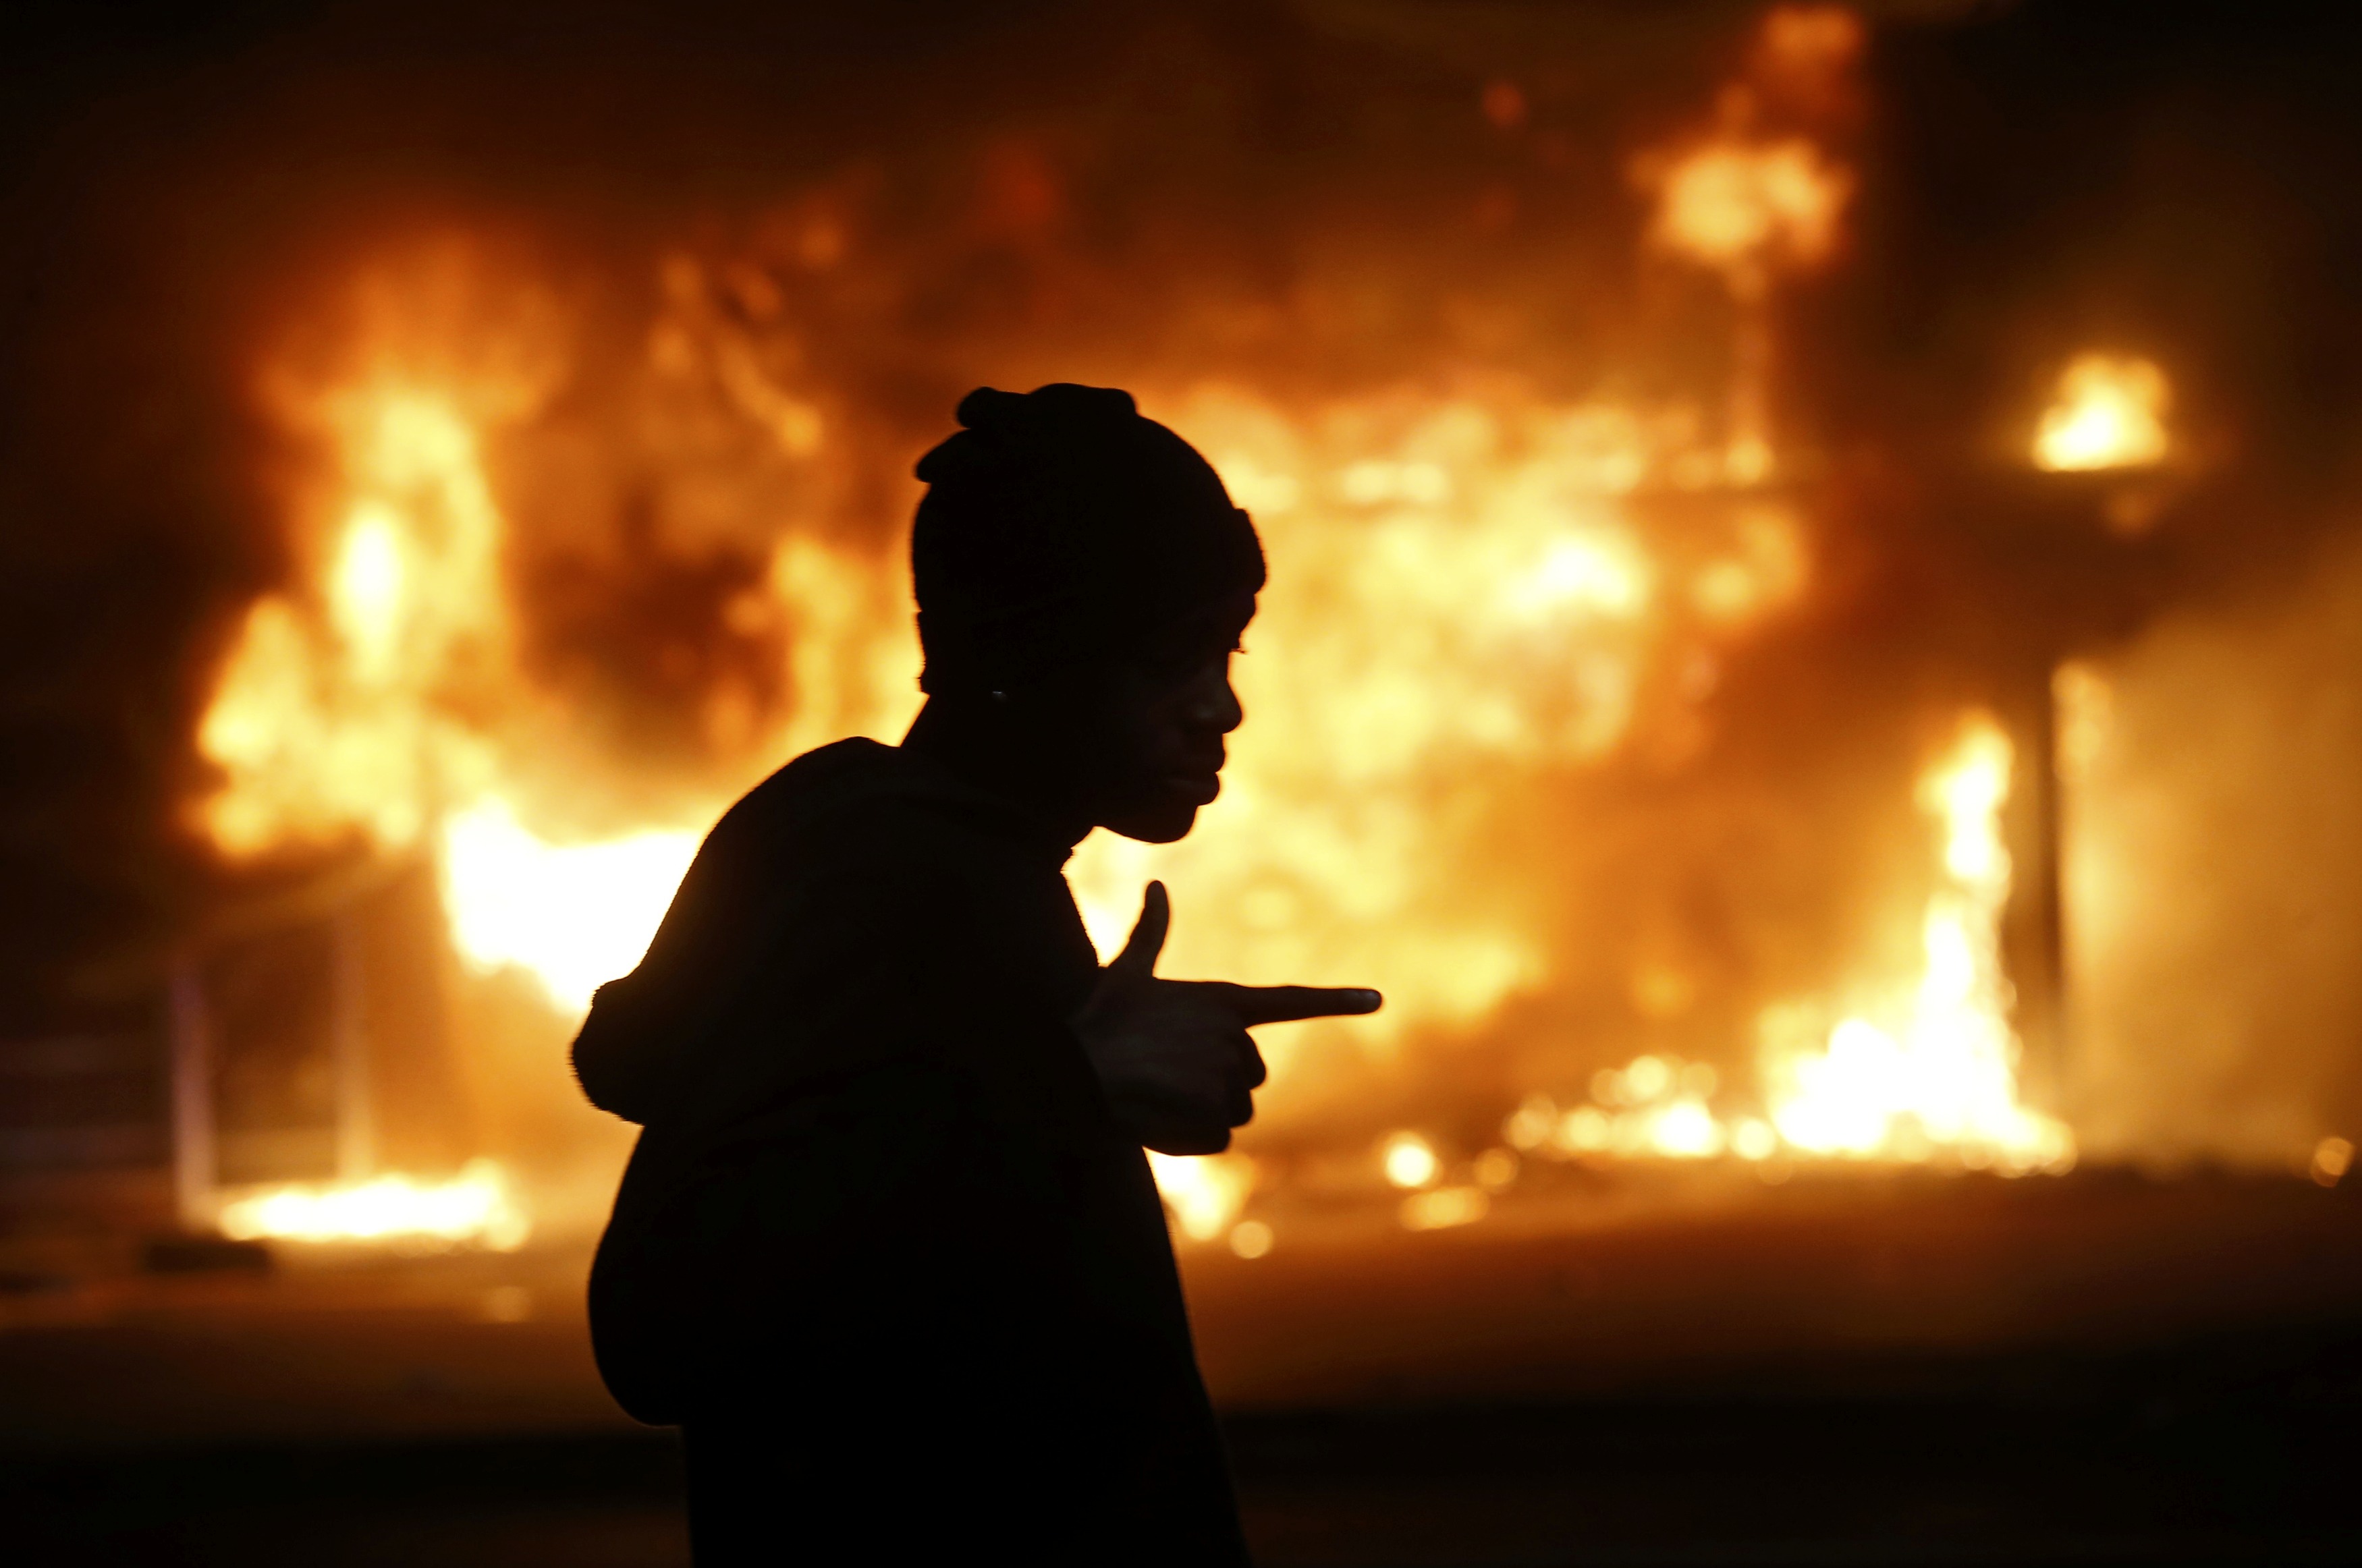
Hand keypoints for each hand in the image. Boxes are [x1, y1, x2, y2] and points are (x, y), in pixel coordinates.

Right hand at [1071, 881, 1381, 1154]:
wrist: (1075, 1069)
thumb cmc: (1100, 1022)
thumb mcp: (1126, 973)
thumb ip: (1151, 933)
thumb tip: (1156, 884)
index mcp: (1223, 1001)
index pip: (1291, 1001)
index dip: (1336, 1001)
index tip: (1377, 999)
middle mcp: (1234, 1035)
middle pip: (1251, 1077)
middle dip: (1216, 1084)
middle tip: (1168, 1074)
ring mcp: (1228, 1074)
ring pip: (1236, 1110)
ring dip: (1202, 1113)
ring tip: (1160, 1093)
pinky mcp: (1216, 1112)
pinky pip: (1219, 1139)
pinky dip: (1190, 1139)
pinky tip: (1158, 1119)